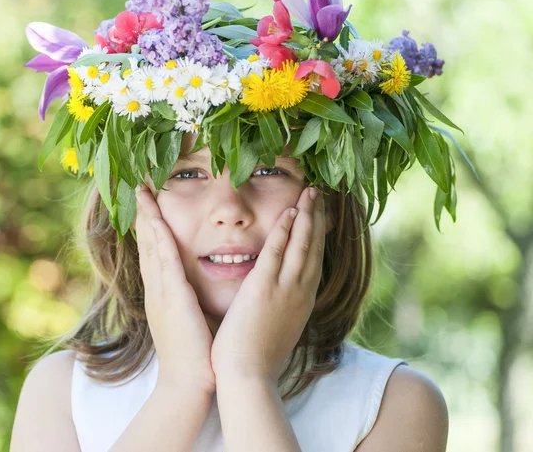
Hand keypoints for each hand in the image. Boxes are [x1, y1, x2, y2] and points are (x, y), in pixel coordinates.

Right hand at [135, 183, 216, 394]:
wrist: (188, 384)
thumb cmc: (196, 354)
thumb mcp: (190, 319)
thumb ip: (190, 299)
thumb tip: (198, 287)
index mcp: (164, 293)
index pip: (154, 251)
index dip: (150, 225)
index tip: (150, 203)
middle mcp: (157, 288)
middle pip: (147, 242)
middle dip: (143, 214)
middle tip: (138, 187)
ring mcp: (161, 291)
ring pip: (151, 245)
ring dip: (146, 216)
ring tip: (142, 191)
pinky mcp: (171, 297)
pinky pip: (163, 259)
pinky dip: (158, 235)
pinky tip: (155, 217)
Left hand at [210, 186, 325, 382]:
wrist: (249, 378)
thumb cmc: (259, 359)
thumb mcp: (279, 329)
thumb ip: (282, 309)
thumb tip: (280, 301)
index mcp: (302, 301)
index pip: (314, 261)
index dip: (317, 236)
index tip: (319, 217)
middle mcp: (300, 292)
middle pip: (313, 247)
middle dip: (318, 218)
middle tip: (321, 194)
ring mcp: (285, 289)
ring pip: (301, 245)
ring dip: (307, 216)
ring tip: (312, 192)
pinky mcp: (264, 288)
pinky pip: (278, 252)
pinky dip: (285, 230)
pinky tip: (290, 211)